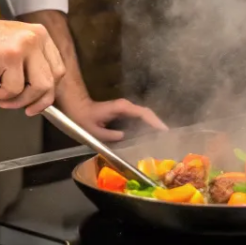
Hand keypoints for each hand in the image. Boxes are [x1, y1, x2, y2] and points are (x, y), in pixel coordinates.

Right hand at [0, 17, 65, 111]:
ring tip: (4, 99)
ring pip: (39, 87)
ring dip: (21, 101)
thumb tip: (38, 94)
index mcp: (40, 35)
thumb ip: (29, 66)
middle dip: (39, 101)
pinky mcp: (11, 56)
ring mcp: (25, 46)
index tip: (39, 101)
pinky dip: (3, 95)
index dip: (49, 91)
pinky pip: (15, 89)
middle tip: (26, 109)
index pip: (58, 69)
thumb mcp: (13, 49)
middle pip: (53, 80)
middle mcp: (36, 38)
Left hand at [44, 97, 166, 141]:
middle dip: (158, 124)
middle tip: (168, 137)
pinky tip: (150, 136)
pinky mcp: (124, 113)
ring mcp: (125, 109)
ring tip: (162, 138)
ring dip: (153, 125)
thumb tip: (124, 137)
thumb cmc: (83, 118)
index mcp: (121, 108)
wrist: (77, 108)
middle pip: (147, 114)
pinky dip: (146, 126)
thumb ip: (109, 134)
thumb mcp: (93, 130)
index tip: (164, 131)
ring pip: (144, 116)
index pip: (143, 113)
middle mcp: (126, 106)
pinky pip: (139, 119)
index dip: (155, 121)